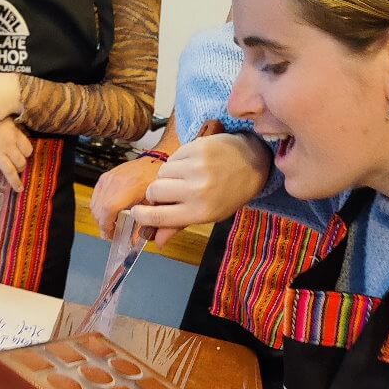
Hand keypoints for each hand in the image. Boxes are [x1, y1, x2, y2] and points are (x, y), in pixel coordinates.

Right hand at [0, 118, 32, 192]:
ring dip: (15, 181)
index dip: (27, 153)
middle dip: (22, 167)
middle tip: (19, 169)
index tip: (24, 154)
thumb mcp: (4, 116)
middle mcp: (7, 145)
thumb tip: (19, 131)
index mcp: (15, 134)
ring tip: (18, 188)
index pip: (28, 149)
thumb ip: (12, 126)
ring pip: (9, 170)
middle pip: (20, 161)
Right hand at [90, 156, 163, 239]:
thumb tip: (134, 241)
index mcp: (129, 187)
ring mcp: (107, 179)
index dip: (107, 225)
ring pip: (94, 205)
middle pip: (98, 209)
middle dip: (104, 225)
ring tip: (112, 222)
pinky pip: (95, 197)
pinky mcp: (104, 177)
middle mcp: (115, 182)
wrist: (154, 162)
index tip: (112, 234)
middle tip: (113, 232)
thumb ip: (145, 224)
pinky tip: (109, 211)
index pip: (108, 209)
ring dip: (101, 217)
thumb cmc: (156, 181)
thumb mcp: (155, 204)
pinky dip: (99, 207)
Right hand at [130, 133, 270, 246]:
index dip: (141, 216)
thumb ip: (179, 225)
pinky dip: (176, 163)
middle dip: (155, 194)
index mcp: (199, 212)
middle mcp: (197, 190)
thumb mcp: (209, 215)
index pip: (157, 216)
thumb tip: (157, 241)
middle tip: (167, 193)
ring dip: (167, 177)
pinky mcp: (197, 147)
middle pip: (154, 191)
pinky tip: (190, 165)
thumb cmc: (229, 193)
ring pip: (161, 173)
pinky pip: (172, 157)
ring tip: (182, 178)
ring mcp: (197, 167)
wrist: (252, 163)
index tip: (136, 213)